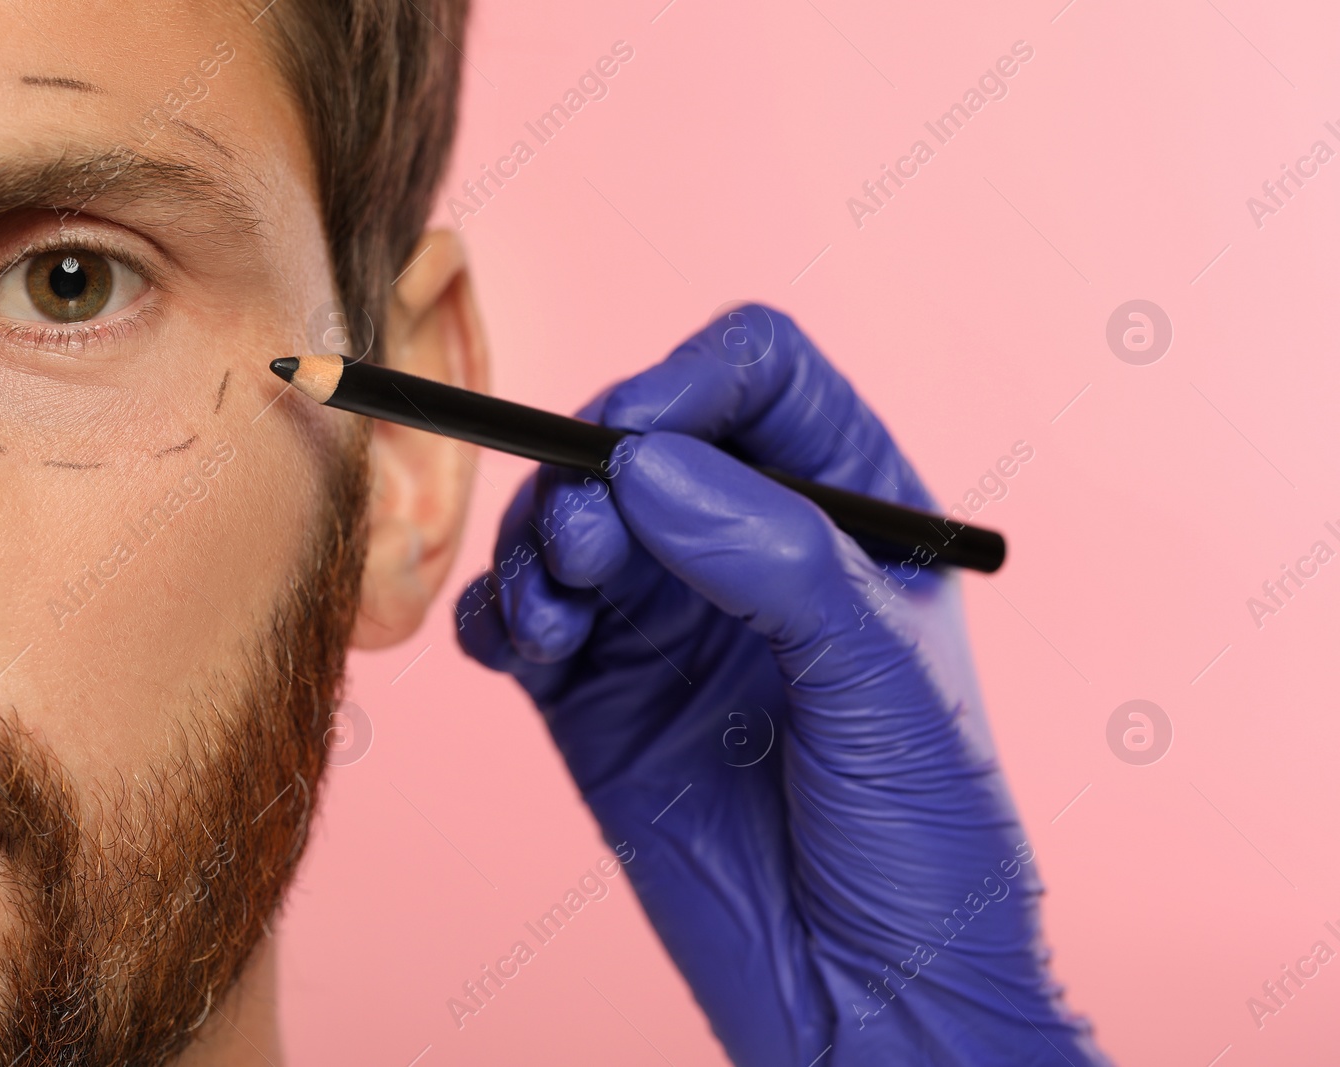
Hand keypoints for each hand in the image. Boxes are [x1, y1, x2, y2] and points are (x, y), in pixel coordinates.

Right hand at [455, 306, 1108, 1065]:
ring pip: (563, 521)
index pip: (757, 376)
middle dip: (590, 474)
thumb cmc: (924, 843)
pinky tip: (529, 652)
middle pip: (636, 438)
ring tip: (562, 616)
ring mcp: (666, 619)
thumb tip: (646, 465)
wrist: (870, 1000)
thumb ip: (774, 558)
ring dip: (537, 546)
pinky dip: (498, 616)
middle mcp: (747, 547)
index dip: (687, 382)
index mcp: (848, 510)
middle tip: (589, 547)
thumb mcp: (881, 683)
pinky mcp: (598, 694)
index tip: (637, 439)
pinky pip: (517, 619)